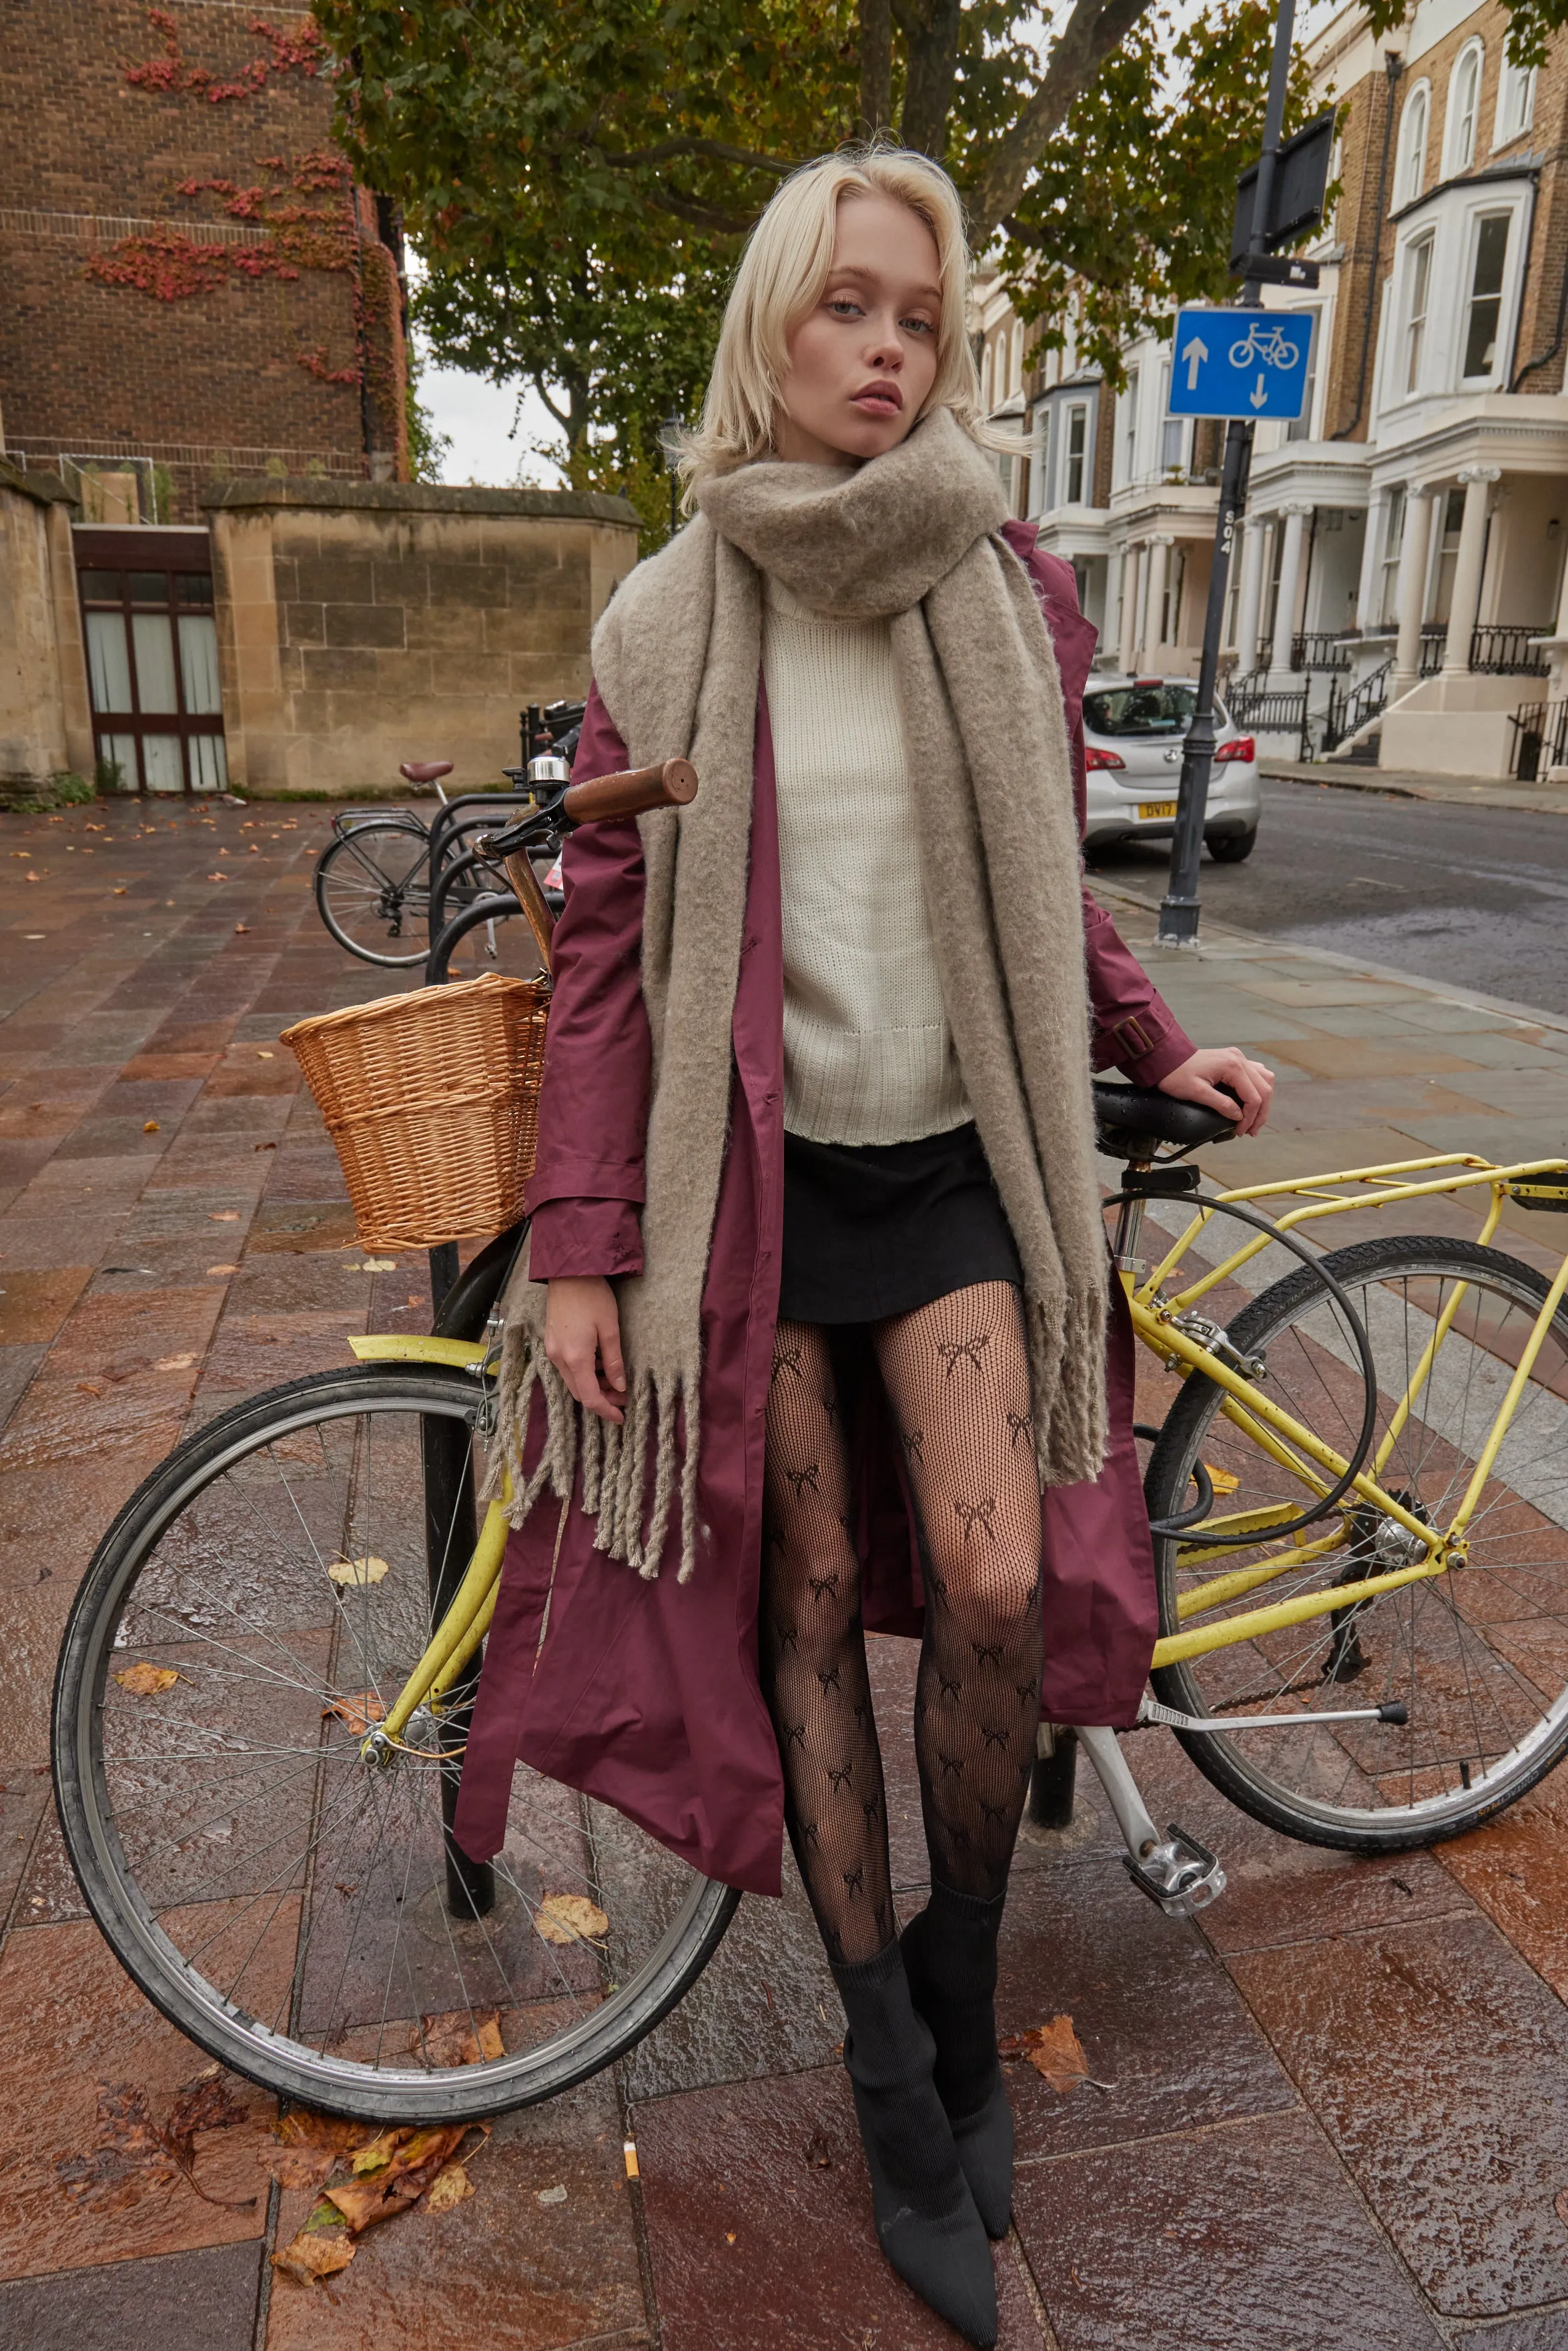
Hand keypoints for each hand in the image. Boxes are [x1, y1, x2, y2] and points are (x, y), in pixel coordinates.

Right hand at [544, 1276, 626, 1422]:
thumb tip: (620, 1386)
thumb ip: (614, 1361)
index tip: (621, 1418)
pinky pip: (567, 1367)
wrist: (568, 1271)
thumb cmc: (592, 1296)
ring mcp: (552, 1350)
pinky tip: (599, 1363)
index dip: (606, 1411)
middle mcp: (558, 1358)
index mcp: (575, 1358)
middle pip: (579, 1392)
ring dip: (592, 1385)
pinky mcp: (551, 1341)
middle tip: (623, 1396)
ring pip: (573, 1380)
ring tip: (615, 1379)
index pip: (590, 1397)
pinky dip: (584, 1372)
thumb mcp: (610, 1329)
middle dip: (602, 1399)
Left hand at [1158, 1046, 1273, 1136]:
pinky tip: (1252, 1101)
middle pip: (1264, 1089)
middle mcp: (1239, 1059)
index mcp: (1232, 1066)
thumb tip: (1239, 1116)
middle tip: (1251, 1131)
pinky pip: (1256, 1073)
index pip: (1254, 1097)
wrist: (1166, 1059)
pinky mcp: (1234, 1059)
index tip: (1240, 1131)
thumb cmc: (1176, 1074)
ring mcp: (1238, 1057)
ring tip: (1254, 1119)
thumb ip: (1220, 1104)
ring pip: (1265, 1080)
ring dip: (1263, 1101)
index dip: (1250, 1118)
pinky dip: (1258, 1089)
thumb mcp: (1196, 1092)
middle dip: (1260, 1113)